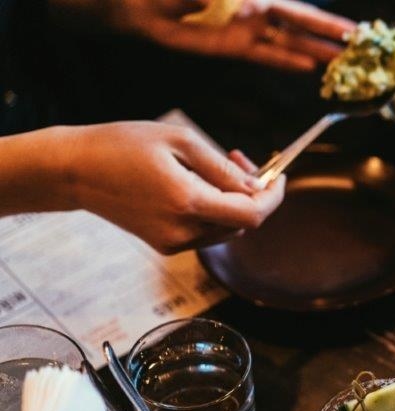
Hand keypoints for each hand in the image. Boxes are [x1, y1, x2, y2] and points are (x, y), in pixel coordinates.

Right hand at [59, 121, 283, 252]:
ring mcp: (174, 243)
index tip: (280, 178)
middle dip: (252, 192)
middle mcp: (183, 231)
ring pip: (227, 229)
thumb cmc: (122, 146)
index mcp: (187, 203)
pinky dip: (214, 211)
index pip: (252, 214)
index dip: (273, 198)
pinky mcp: (166, 246)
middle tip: (239, 157)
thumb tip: (256, 186)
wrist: (75, 171)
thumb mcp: (179, 140)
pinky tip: (199, 185)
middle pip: (243, 223)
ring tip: (216, 166)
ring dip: (233, 201)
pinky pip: (207, 232)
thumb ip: (223, 167)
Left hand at [110, 0, 353, 71]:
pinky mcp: (233, 45)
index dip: (325, 22)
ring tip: (343, 64)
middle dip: (331, 36)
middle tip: (361, 49)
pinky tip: (307, 69)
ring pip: (290, 41)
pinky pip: (267, 55)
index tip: (353, 31)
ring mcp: (245, 28)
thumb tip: (250, 6)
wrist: (136, 2)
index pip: (297, 10)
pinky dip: (287, 61)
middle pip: (301, 25)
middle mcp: (255, 9)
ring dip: (316, 52)